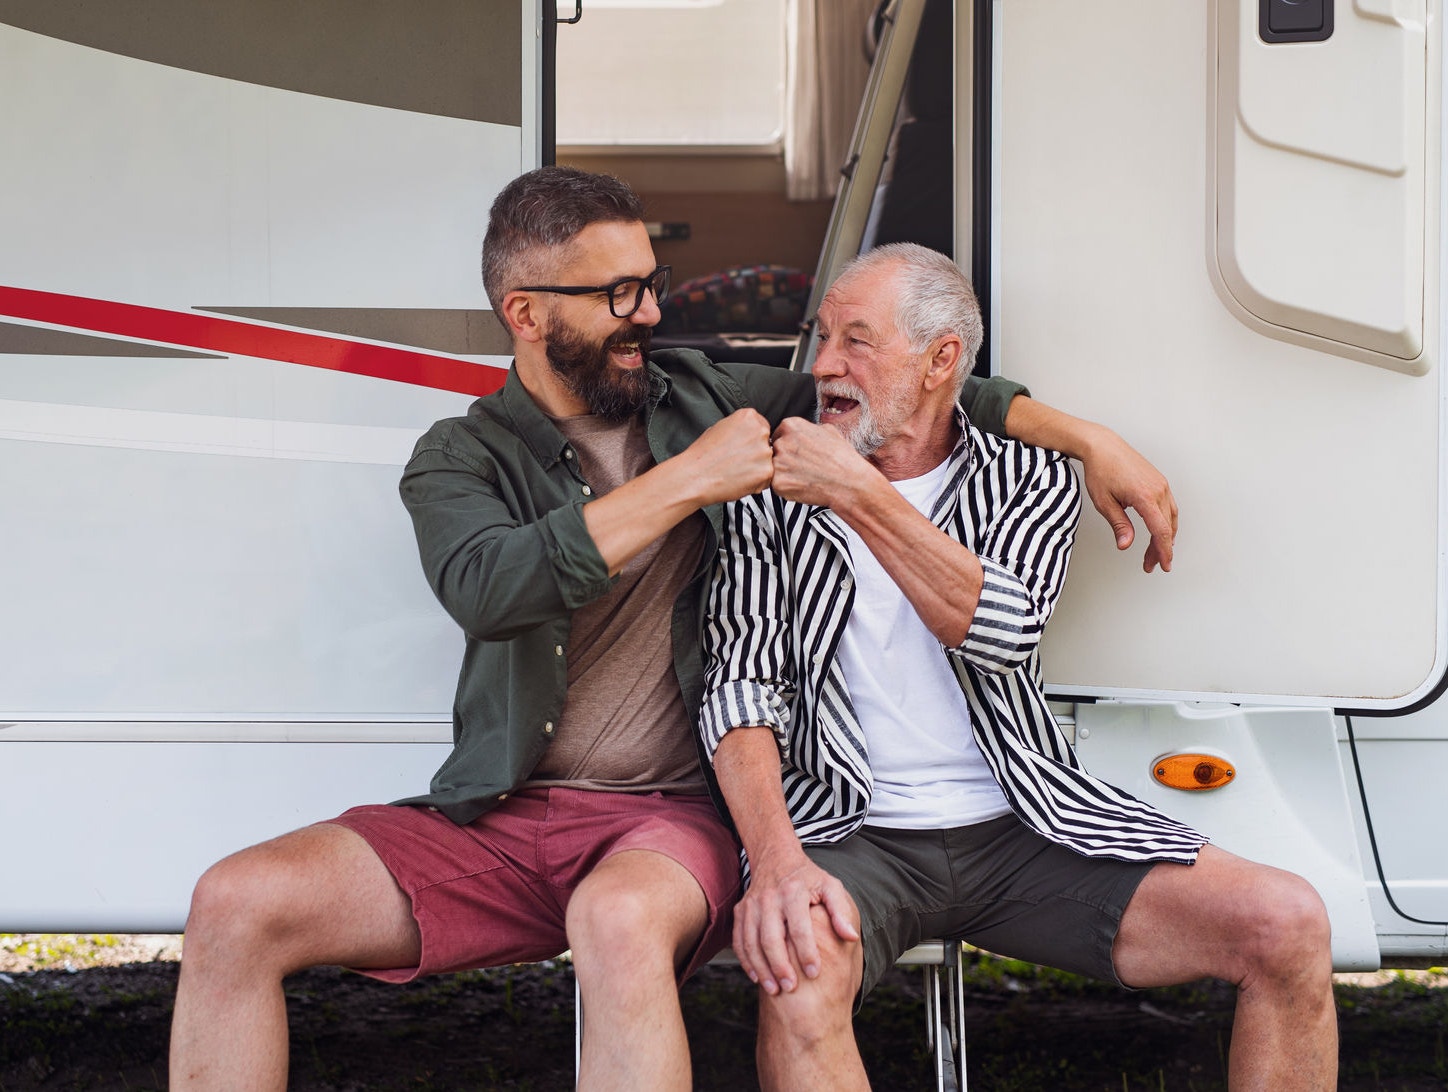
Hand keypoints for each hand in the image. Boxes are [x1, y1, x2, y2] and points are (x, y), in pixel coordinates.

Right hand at [683, 408, 774, 504]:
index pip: (762, 427)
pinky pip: (767, 478)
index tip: (742, 447)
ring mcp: (764, 452)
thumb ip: (740, 427)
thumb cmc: (703, 455)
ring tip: (736, 471)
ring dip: (756, 468)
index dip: (752, 440)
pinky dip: (756, 482)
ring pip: (767, 462)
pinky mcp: (766, 472)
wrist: (695, 476)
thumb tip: (748, 433)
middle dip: (756, 453)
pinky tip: (739, 480)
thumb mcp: (720, 427)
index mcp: (748, 417)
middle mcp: (760, 431)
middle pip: (767, 443)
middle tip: (737, 461)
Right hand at [732, 852, 859, 995]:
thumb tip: (850, 937)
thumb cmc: (808, 878)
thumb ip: (841, 911)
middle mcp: (769, 898)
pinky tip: (756, 977)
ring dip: (761, 968)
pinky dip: (745, 960)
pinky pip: (739, 940)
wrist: (776, 858)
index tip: (814, 973)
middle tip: (791, 988)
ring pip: (751, 942)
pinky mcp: (740, 911)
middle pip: (771, 938)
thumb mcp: (830, 886)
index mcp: (794, 892)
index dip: (806, 952)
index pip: (799, 927)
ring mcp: (751, 904)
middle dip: (780, 966)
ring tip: (774, 990)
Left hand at [769, 417, 874, 508]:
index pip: (778, 434)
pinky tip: (803, 486)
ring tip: (805, 477)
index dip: (788, 446)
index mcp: (791, 426)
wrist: (849, 482)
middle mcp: (782, 442)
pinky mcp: (778, 483)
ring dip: (785, 474)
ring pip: (774, 469)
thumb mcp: (828, 430)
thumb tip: (801, 432)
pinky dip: (787, 488)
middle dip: (785, 459)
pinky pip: (777, 485)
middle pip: (774, 451)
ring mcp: (778, 463)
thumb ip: (808, 429)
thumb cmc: (842, 458)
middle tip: (802, 467)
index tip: (797, 453)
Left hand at [1080, 426, 1177, 572]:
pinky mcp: (1159, 482)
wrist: (1102, 446)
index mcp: (1144, 496)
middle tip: (1151, 564)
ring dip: (1165, 537)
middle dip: (1160, 549)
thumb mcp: (1104, 502)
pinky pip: (1169, 507)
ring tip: (1154, 552)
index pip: (1160, 531)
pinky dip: (1166, 522)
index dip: (1163, 551)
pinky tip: (1160, 531)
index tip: (1163, 565)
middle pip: (1167, 527)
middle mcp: (1158, 490)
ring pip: (1171, 518)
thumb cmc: (1100, 470)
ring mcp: (1161, 484)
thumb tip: (1125, 545)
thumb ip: (1119, 525)